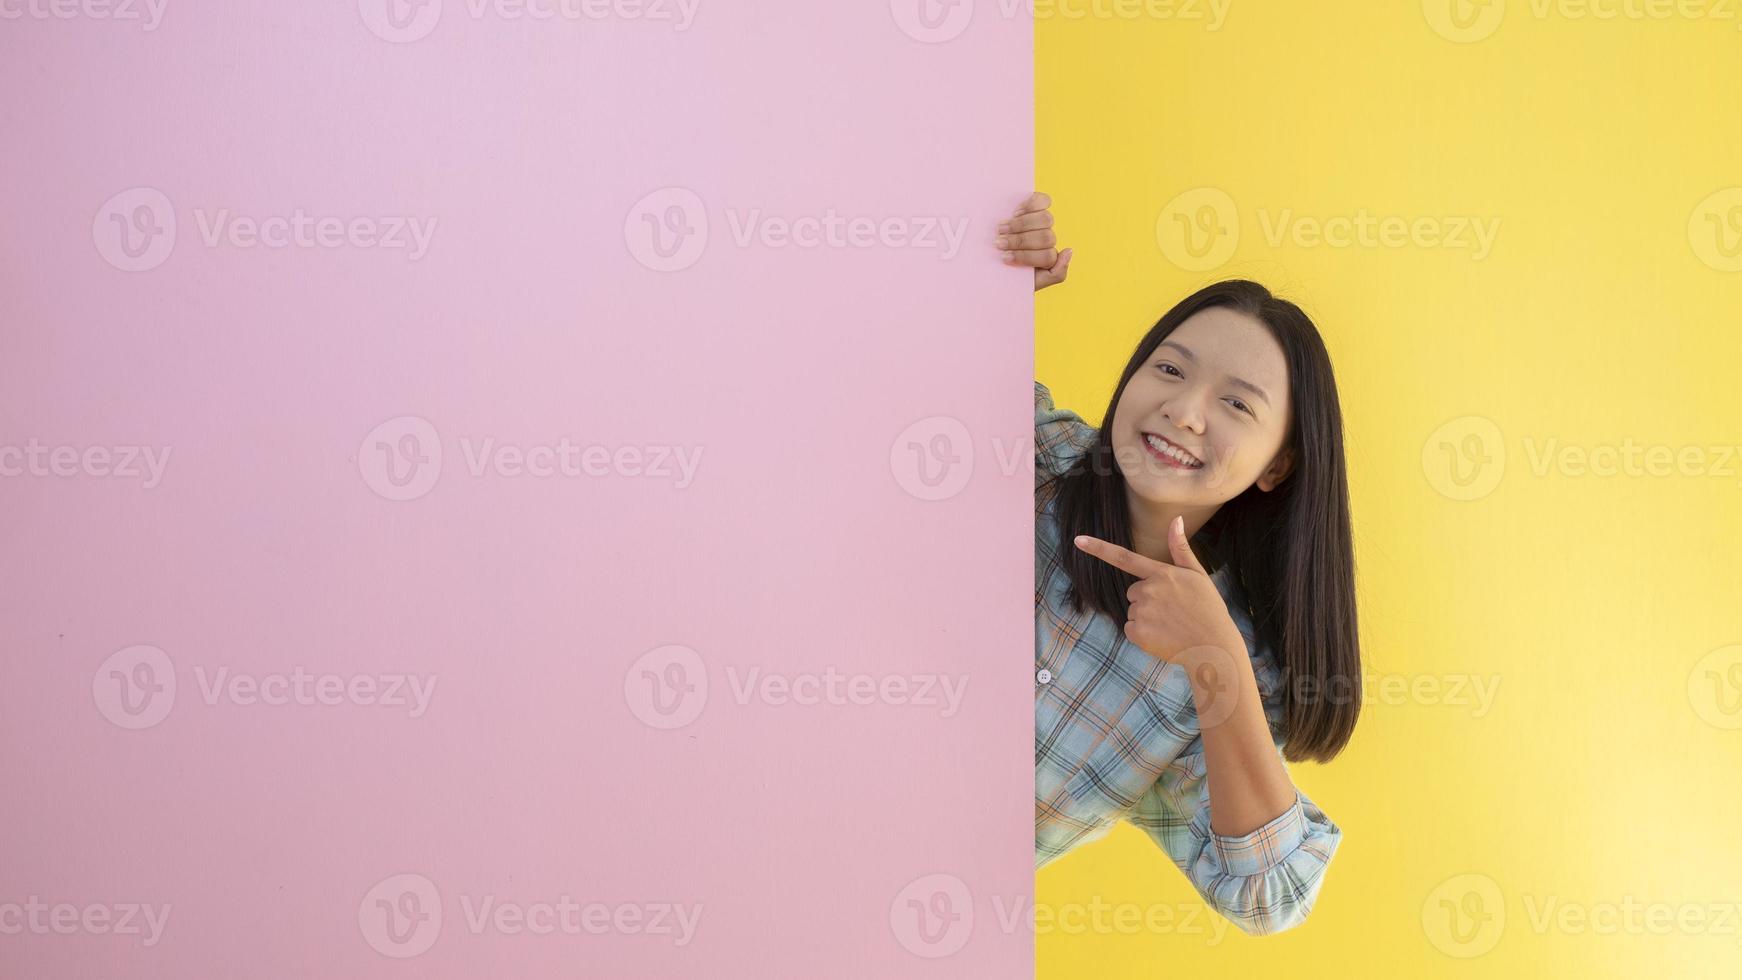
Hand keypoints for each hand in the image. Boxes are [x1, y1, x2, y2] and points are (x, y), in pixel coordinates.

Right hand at [999, 191, 1071, 290]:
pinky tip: (1015, 212)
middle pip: (1045, 237)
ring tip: (1001, 229)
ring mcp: (1043, 222)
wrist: (998, 268)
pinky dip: (1030, 205)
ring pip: (1046, 219)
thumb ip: (1056, 273)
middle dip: (1019, 241)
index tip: (1005, 259)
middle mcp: (1048, 239)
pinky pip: (1042, 200)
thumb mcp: (1034, 282)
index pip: (1047, 256)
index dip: (1025, 256)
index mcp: (1049, 258)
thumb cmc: (1013, 274)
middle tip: (998, 243)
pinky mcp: (1035, 206)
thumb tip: (1069, 251)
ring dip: (1020, 224)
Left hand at [1072, 517, 1244, 668]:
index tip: (1078, 540)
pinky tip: (1163, 637)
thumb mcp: (1198, 575)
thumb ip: (1181, 548)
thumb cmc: (1208, 609)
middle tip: (1172, 611)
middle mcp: (1148, 590)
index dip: (1098, 548)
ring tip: (1171, 624)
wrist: (1213, 647)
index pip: (1124, 558)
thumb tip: (1176, 519)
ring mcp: (1141, 611)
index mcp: (1161, 574)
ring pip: (1133, 611)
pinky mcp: (1137, 632)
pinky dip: (1143, 635)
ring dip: (1146, 618)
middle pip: (1133, 592)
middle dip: (1147, 600)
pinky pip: (1130, 629)